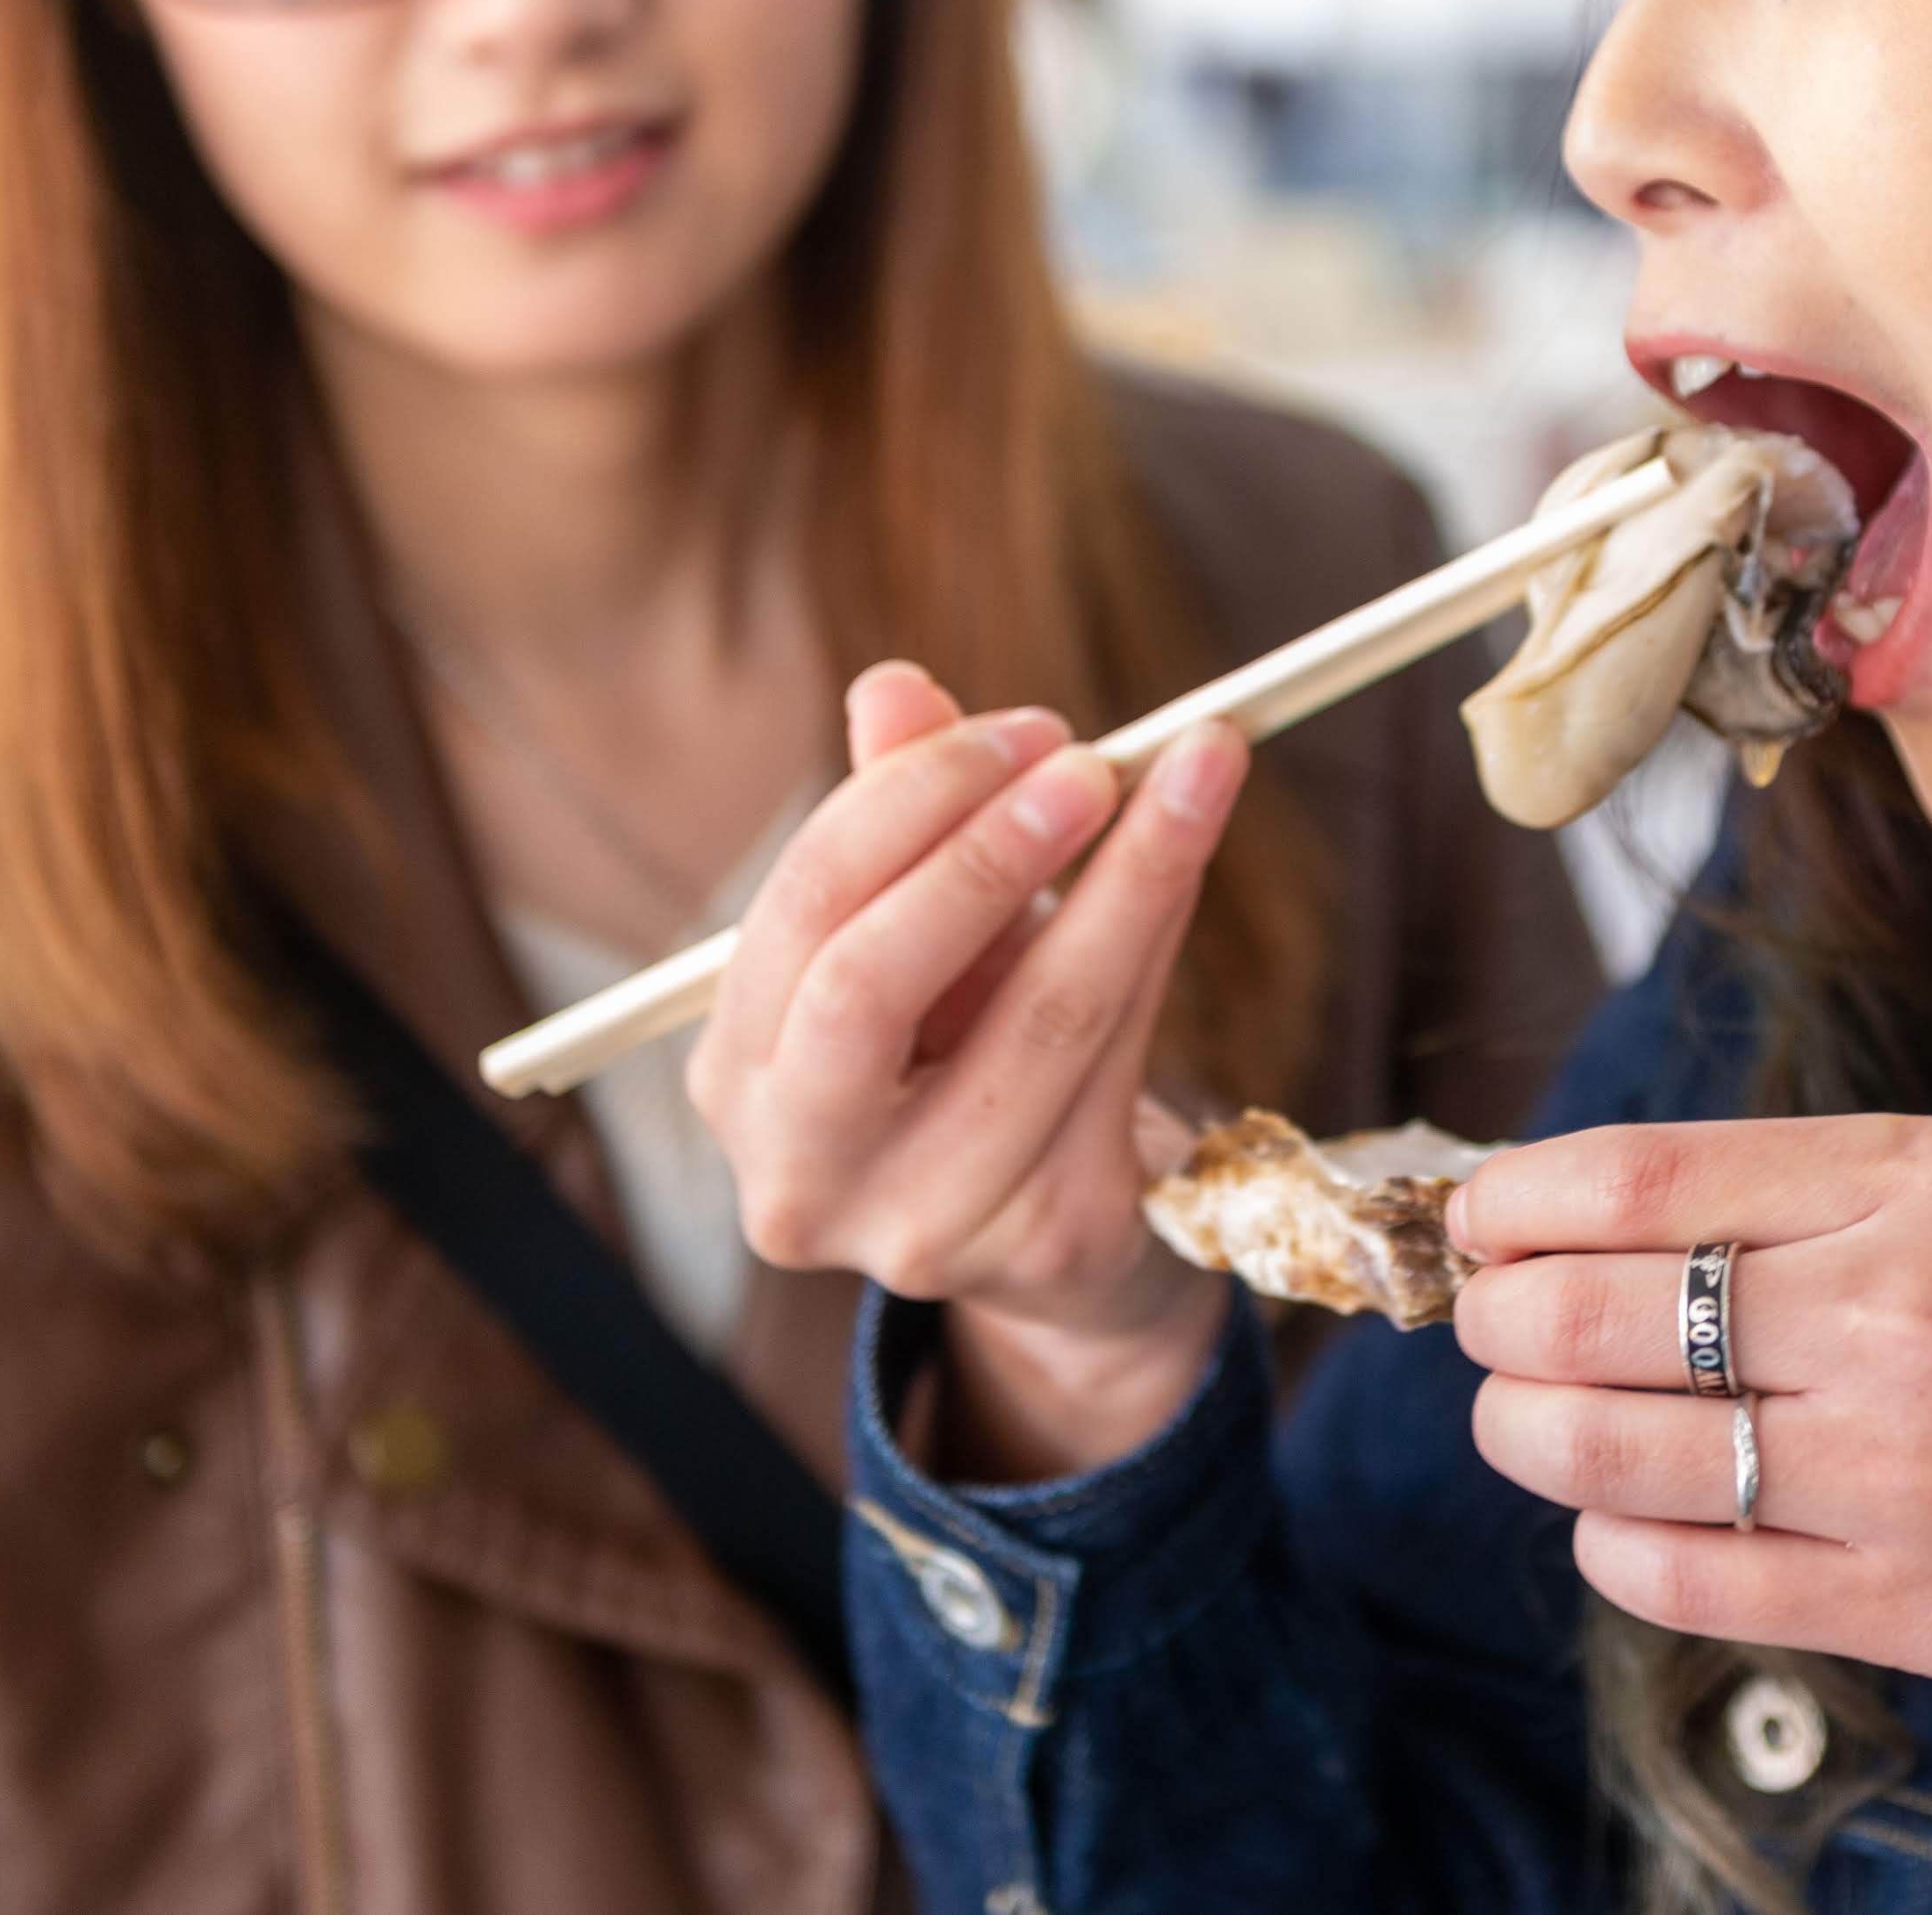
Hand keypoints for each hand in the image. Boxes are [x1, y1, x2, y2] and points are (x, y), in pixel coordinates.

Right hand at [686, 661, 1245, 1481]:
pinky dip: (1159, 941)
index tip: (1025, 726)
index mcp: (735, 1076)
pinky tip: (1188, 860)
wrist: (1043, 1223)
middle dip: (987, 852)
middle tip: (1093, 759)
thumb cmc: (962, 1043)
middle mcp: (798, 1172)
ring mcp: (916, 1227)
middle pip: (869, 985)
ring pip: (1035, 1023)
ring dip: (1128, 878)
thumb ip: (898, 813)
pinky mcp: (1039, 1243)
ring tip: (1196, 772)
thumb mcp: (919, 926)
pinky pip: (1118, 1062)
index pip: (803, 910)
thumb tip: (893, 687)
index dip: (913, 800)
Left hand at [1447, 1115, 1931, 1847]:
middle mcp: (1901, 1310)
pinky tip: (1620, 1525)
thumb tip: (1676, 1207)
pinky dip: (1617, 1547)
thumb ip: (1871, 1200)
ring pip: (1610, 1443)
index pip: (1642, 1175)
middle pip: (1592, 1304)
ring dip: (1529, 1433)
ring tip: (1526, 1423)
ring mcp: (1897, 1468)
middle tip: (1484, 1326)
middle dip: (1499, 1318)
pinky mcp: (1910, 1607)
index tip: (1475, 1217)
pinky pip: (1687, 1577)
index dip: (1517, 1199)